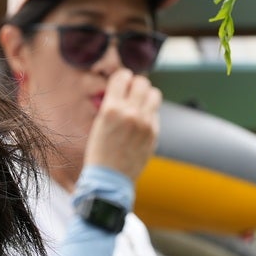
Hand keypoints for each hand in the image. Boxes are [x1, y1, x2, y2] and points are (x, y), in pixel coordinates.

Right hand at [81, 68, 160, 183]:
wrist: (110, 179)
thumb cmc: (100, 153)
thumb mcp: (99, 124)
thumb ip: (112, 104)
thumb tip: (122, 89)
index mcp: (112, 109)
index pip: (123, 76)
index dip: (122, 77)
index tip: (122, 82)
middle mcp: (131, 113)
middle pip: (142, 81)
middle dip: (136, 85)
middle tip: (131, 93)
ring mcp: (145, 123)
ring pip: (154, 94)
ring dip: (147, 96)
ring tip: (140, 104)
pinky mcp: (154, 133)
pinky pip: (155, 113)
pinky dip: (149, 113)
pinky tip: (140, 123)